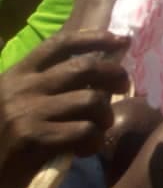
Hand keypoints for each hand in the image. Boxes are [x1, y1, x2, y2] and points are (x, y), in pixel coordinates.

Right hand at [0, 30, 129, 187]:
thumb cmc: (8, 140)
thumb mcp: (20, 102)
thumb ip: (50, 83)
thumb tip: (102, 65)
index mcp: (17, 74)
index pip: (60, 44)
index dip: (94, 37)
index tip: (121, 40)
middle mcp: (21, 88)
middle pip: (84, 67)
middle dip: (114, 74)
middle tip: (124, 86)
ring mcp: (26, 112)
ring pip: (91, 100)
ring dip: (105, 115)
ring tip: (100, 128)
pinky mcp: (33, 139)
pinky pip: (84, 130)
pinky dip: (94, 141)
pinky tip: (84, 150)